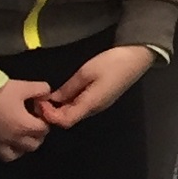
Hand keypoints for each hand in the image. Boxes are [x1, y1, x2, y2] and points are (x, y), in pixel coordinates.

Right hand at [0, 79, 50, 161]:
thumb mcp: (24, 86)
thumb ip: (41, 90)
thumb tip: (47, 94)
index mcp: (24, 126)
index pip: (43, 130)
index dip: (44, 123)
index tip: (39, 116)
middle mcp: (11, 138)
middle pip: (31, 146)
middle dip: (35, 138)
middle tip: (32, 128)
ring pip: (10, 156)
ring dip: (16, 150)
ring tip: (16, 141)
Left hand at [36, 44, 157, 127]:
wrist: (137, 57)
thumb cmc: (112, 63)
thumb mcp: (86, 72)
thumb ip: (69, 88)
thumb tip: (53, 99)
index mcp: (91, 104)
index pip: (65, 121)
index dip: (50, 116)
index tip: (40, 102)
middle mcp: (95, 109)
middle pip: (69, 119)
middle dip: (52, 113)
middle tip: (41, 98)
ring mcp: (100, 105)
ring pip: (74, 113)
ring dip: (60, 108)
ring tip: (49, 96)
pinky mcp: (102, 99)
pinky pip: (81, 107)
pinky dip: (69, 103)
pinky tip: (64, 93)